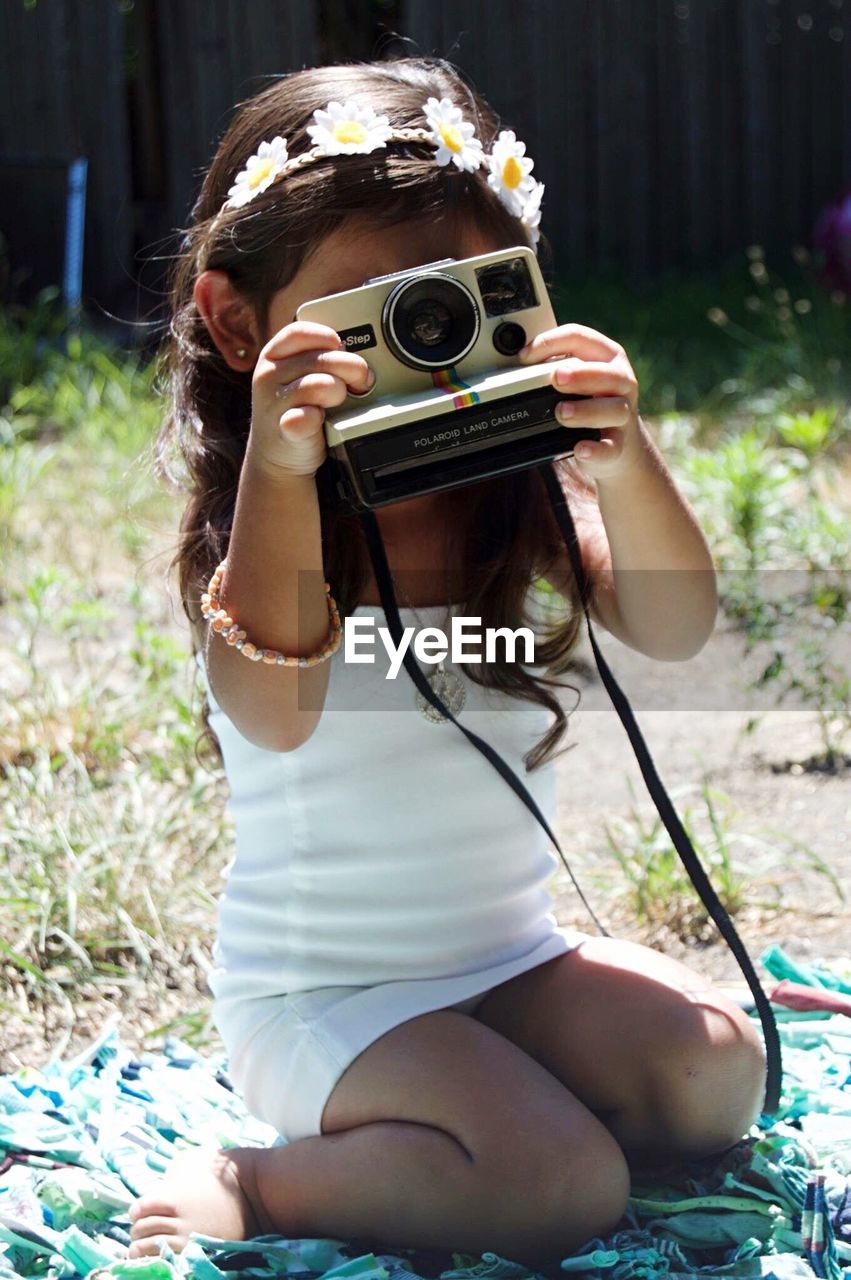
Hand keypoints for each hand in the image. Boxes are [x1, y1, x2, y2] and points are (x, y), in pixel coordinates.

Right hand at [248, 321, 373, 477]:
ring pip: (319, 385)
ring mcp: (273, 403)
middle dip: (351, 368)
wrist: (279, 456)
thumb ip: (321, 359)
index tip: (343, 349)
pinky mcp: (284, 429)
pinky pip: (309, 416)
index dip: (328, 337)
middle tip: (361, 381)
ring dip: (339, 393)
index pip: (300, 332)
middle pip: (318, 358)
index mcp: (274, 355)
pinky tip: (321, 419)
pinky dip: (321, 417)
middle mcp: (269, 375)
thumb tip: (359, 355)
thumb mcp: (301, 376)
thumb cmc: (297, 409)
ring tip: (338, 401)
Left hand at [518, 323, 641, 482]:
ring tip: (562, 412)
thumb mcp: (578, 376)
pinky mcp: (619, 443)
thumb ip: (556, 366)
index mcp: (607, 356)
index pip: (580, 338)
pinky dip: (596, 450)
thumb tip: (517, 364)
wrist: (621, 443)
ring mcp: (623, 413)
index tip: (524, 356)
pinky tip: (580, 449)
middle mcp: (621, 381)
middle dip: (581, 374)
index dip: (551, 342)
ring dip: (586, 411)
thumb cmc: (591, 401)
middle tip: (557, 378)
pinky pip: (611, 448)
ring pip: (614, 409)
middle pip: (608, 373)